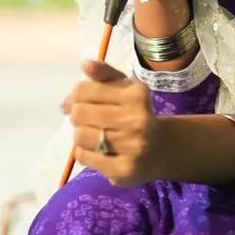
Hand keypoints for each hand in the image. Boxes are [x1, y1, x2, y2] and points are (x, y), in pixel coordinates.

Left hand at [62, 59, 166, 186]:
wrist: (160, 149)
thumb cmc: (136, 113)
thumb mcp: (125, 88)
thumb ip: (104, 74)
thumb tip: (85, 64)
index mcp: (137, 94)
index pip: (85, 90)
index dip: (73, 96)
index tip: (74, 102)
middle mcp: (137, 119)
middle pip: (79, 113)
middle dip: (77, 116)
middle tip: (87, 120)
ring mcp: (132, 147)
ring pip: (80, 136)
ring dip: (81, 135)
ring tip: (93, 135)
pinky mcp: (123, 170)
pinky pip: (85, 157)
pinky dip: (83, 153)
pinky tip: (96, 150)